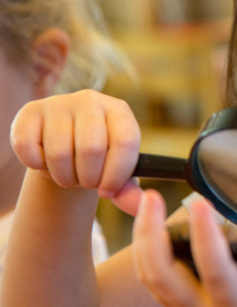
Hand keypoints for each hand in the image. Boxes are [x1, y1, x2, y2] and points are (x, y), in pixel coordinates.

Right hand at [10, 89, 142, 213]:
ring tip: (69, 175)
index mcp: (120, 112)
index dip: (116, 174)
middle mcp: (91, 101)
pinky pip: (28, 147)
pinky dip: (37, 166)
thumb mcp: (118, 174)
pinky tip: (46, 163)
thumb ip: (130, 191)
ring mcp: (59, 103)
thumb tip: (138, 205)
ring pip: (59, 152)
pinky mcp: (30, 111)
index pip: (126, 142)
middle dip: (88, 178)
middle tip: (86, 183)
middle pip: (92, 149)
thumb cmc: (100, 162)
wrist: (66, 147)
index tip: (107, 192)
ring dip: (63, 176)